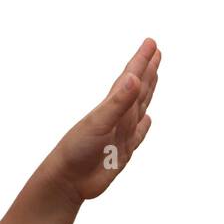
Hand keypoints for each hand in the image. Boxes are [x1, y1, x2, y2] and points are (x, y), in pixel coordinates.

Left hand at [50, 38, 160, 200]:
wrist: (67, 180)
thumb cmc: (76, 150)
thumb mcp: (99, 123)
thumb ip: (118, 102)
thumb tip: (134, 78)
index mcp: (111, 106)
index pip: (130, 78)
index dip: (141, 60)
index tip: (151, 43)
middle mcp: (118, 116)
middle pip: (137, 88)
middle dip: (147, 70)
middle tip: (156, 51)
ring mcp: (121, 133)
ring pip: (139, 107)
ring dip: (147, 91)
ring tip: (154, 76)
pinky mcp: (123, 151)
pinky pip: (138, 134)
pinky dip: (144, 126)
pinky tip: (147, 119)